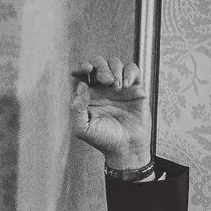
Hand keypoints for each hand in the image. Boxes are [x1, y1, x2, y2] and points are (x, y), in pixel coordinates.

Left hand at [70, 56, 150, 170]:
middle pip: (98, 63)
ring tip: (117, 87)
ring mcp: (118, 87)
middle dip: (101, 67)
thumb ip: (76, 108)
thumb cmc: (104, 140)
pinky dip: (129, 72)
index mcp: (87, 95)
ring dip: (115, 70)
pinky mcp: (134, 88)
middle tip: (106, 80)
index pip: (82, 73)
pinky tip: (126, 85)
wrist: (126, 147)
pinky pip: (132, 69)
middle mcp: (102, 89)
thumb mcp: (82, 127)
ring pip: (115, 63)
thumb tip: (80, 86)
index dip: (82, 67)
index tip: (86, 69)